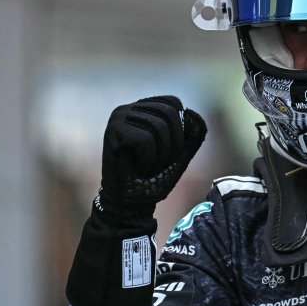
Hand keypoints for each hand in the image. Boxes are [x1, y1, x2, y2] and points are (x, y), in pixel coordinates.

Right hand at [97, 96, 206, 220]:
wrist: (131, 203)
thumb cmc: (153, 179)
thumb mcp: (179, 155)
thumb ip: (191, 136)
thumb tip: (193, 113)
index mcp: (144, 109)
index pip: (173, 103)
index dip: (180, 129)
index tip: (169, 152)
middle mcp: (129, 109)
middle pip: (169, 113)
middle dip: (173, 144)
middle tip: (159, 164)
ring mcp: (118, 118)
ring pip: (158, 127)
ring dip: (161, 156)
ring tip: (147, 166)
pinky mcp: (113, 131)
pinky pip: (145, 140)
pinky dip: (149, 160)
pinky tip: (137, 168)